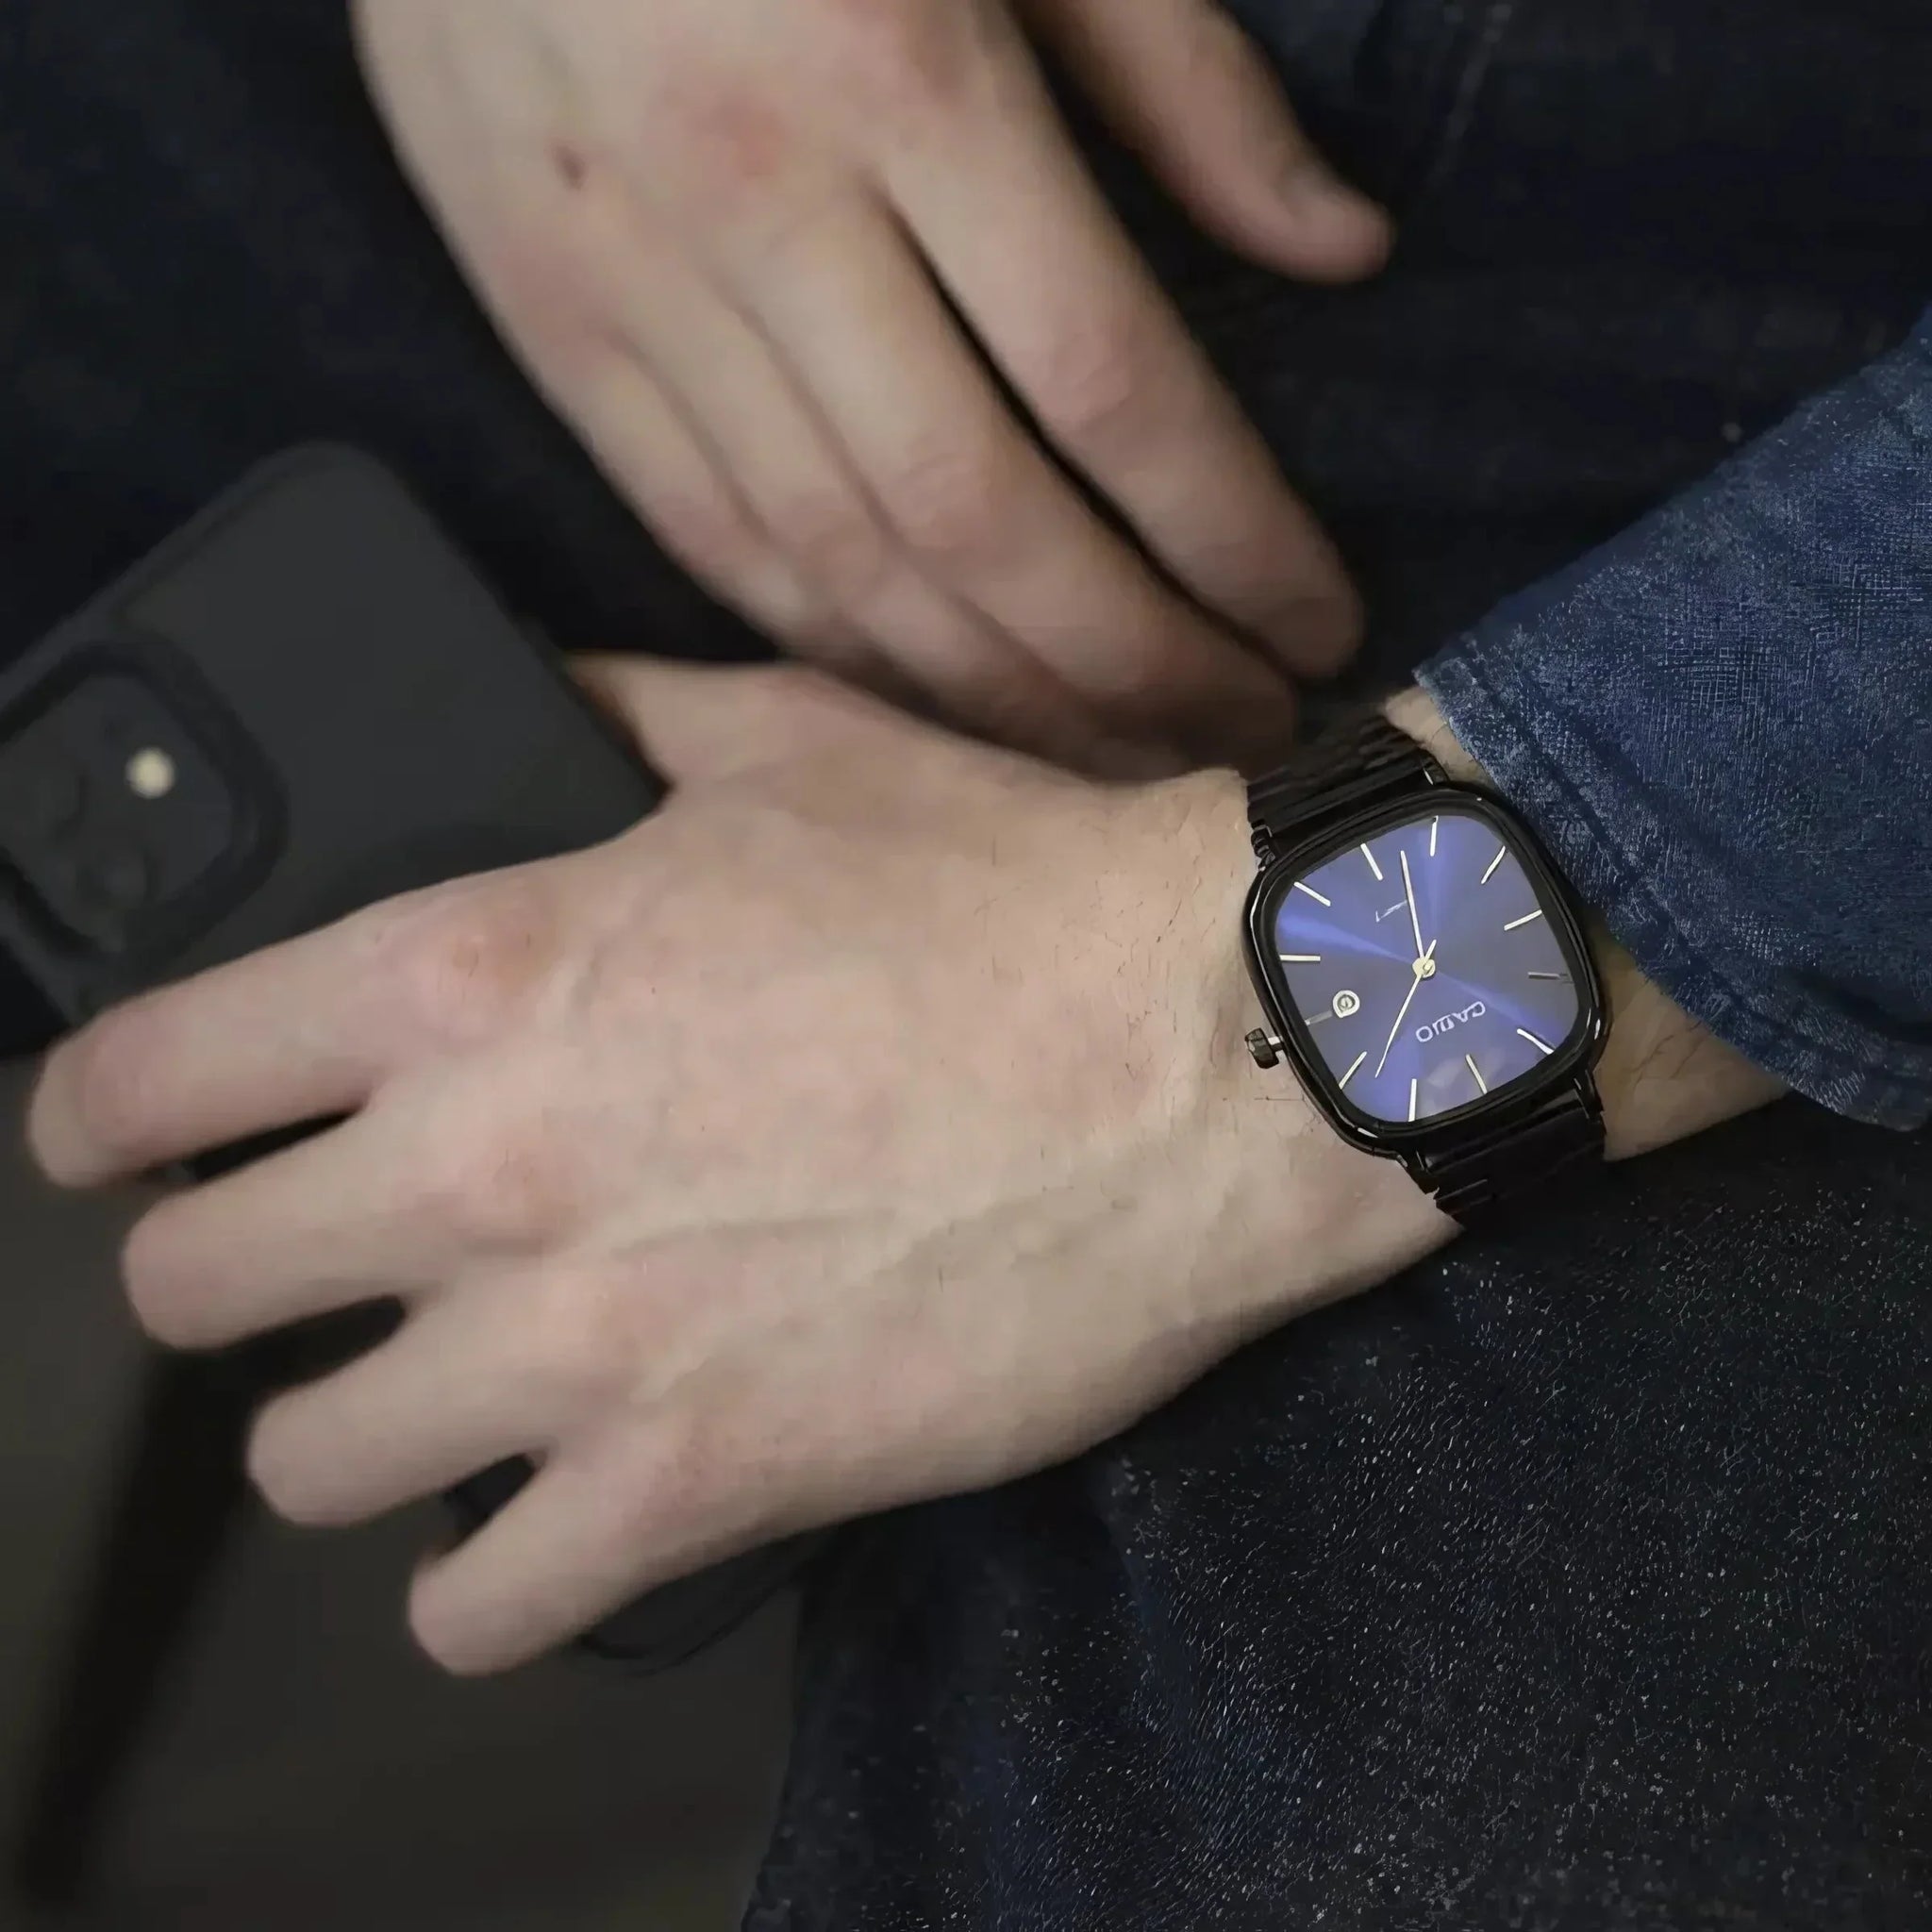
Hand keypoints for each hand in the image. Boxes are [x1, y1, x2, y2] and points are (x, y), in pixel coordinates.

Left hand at [26, 673, 1778, 1673]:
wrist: (1207, 1045)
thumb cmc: (1006, 883)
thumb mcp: (790, 743)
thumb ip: (608, 713)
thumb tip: (520, 697)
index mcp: (478, 970)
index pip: (149, 1077)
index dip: (101, 1118)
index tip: (122, 1142)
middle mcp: (484, 1166)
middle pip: (194, 1287)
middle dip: (233, 1273)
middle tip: (318, 1264)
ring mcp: (582, 1346)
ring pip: (309, 1463)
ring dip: (355, 1431)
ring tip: (437, 1403)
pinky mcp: (701, 1481)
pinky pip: (482, 1608)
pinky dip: (490, 1582)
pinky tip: (543, 1527)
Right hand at [352, 0, 1390, 772]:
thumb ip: (1185, 80)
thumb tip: (1340, 253)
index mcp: (899, 75)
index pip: (1109, 387)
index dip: (1232, 537)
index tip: (1313, 624)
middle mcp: (761, 208)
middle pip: (978, 519)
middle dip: (1130, 662)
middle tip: (1238, 735)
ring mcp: (635, 288)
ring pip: (838, 563)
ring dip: (991, 693)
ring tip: (1110, 756)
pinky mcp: (558, 335)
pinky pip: (707, 539)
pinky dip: (832, 643)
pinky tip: (936, 700)